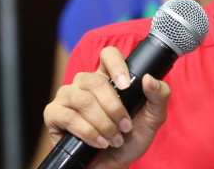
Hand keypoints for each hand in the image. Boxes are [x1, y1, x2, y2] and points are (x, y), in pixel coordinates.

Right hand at [43, 47, 170, 168]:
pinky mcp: (54, 115)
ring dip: (103, 123)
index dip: (116, 65)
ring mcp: (67, 97)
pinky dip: (88, 132)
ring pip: (82, 100)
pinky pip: (68, 117)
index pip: (108, 55)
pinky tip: (100, 142)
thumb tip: (149, 78)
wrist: (115, 164)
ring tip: (114, 138)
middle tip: (125, 126)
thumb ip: (159, 95)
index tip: (126, 85)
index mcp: (108, 77)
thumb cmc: (132, 137)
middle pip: (95, 81)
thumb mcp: (154, 117)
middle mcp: (85, 83)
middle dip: (114, 107)